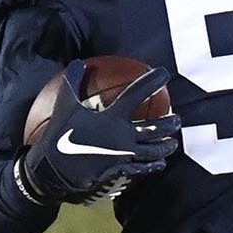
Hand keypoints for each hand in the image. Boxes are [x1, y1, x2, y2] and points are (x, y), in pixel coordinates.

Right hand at [20, 60, 181, 204]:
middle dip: (170, 123)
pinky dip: (152, 165)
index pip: (137, 94)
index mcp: (111, 117)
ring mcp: (123, 155)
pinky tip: (159, 164)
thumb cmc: (60, 134)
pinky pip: (141, 168)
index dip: (152, 81)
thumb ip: (73, 82)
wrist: (54, 168)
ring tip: (173, 143)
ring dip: (166, 146)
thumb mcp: (64, 104)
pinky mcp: (119, 169)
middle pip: (154, 128)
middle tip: (177, 118)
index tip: (164, 73)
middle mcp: (122, 135)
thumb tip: (78, 63)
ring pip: (153, 151)